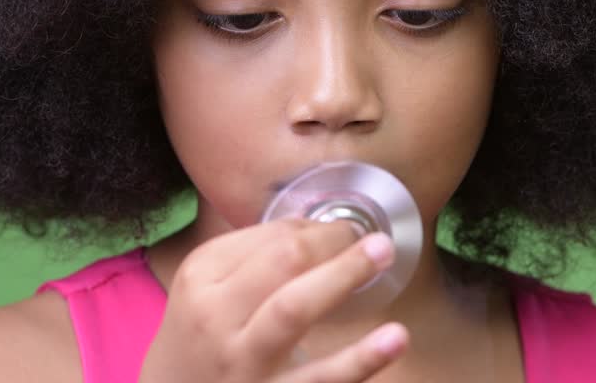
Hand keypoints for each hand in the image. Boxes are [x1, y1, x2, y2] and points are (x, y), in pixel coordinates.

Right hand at [138, 218, 408, 382]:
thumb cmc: (202, 335)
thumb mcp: (208, 286)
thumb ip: (256, 254)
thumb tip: (322, 228)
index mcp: (201, 275)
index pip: (270, 238)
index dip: (318, 229)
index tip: (344, 232)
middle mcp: (215, 317)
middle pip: (283, 262)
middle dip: (333, 241)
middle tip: (376, 241)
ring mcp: (242, 361)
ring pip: (293, 310)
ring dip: (343, 277)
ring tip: (384, 257)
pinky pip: (320, 379)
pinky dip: (361, 360)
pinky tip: (395, 339)